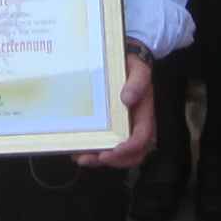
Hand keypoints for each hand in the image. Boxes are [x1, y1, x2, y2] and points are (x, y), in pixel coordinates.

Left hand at [77, 53, 154, 167]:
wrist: (126, 60)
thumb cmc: (133, 67)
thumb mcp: (139, 70)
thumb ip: (138, 82)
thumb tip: (128, 98)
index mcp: (144, 116)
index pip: (141, 139)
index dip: (129, 149)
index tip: (114, 151)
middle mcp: (134, 126)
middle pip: (130, 154)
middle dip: (113, 161)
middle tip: (93, 158)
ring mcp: (121, 129)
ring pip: (115, 154)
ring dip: (98, 160)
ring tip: (81, 158)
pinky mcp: (109, 127)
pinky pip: (103, 144)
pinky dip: (91, 151)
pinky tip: (77, 150)